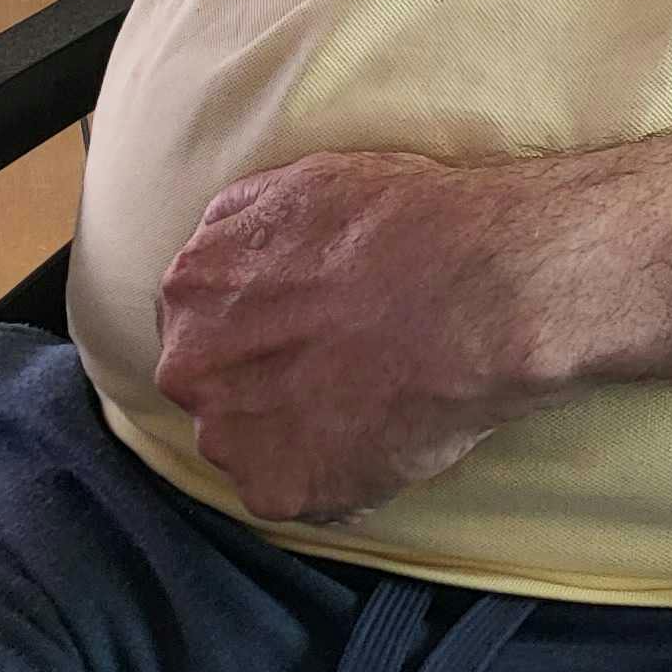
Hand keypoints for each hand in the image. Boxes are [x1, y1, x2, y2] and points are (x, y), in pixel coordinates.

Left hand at [153, 147, 596, 522]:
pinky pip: (296, 490)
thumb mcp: (306, 180)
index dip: (254, 323)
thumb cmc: (407, 225)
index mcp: (191, 287)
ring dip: (295, 429)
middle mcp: (190, 368)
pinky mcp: (279, 492)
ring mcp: (230, 438)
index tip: (303, 324)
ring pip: (251, 443)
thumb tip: (220, 250)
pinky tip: (379, 435)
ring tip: (365, 399)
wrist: (481, 292)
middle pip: (215, 384)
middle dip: (264, 379)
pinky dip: (331, 474)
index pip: (199, 318)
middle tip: (339, 362)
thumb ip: (239, 220)